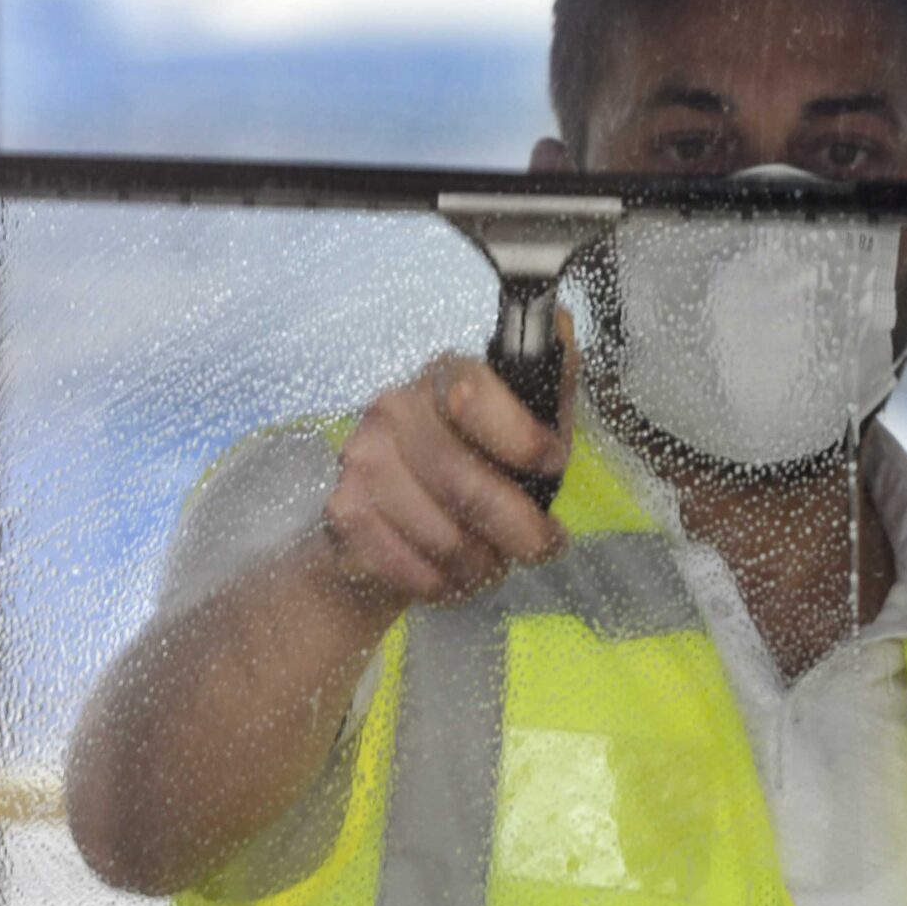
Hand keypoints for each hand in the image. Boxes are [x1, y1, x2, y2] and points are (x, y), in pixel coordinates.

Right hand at [316, 320, 576, 617]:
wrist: (391, 519)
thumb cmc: (474, 466)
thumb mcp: (523, 427)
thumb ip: (546, 387)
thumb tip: (562, 322)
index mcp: (446, 376)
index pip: (474, 394)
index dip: (521, 437)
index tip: (551, 465)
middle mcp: (395, 407)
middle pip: (464, 482)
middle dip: (517, 529)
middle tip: (542, 546)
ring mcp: (362, 458)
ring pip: (440, 534)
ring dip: (481, 564)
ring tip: (491, 562)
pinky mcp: (344, 510)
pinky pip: (407, 565)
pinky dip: (441, 584)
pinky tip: (451, 575)